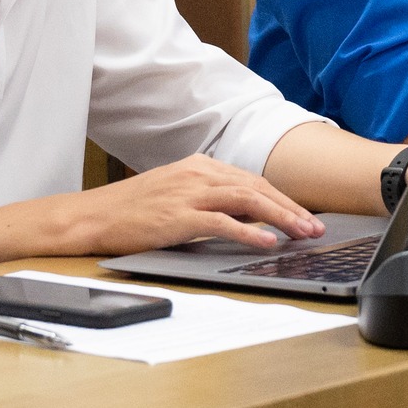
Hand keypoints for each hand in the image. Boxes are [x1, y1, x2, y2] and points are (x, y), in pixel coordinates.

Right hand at [63, 154, 326, 256]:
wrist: (92, 216)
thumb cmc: (132, 210)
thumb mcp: (175, 193)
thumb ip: (209, 199)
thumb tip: (245, 216)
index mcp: (200, 166)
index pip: (252, 180)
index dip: (282, 198)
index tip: (304, 215)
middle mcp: (198, 174)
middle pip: (256, 188)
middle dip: (290, 208)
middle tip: (315, 228)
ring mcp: (188, 193)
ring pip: (246, 200)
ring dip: (280, 217)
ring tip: (302, 233)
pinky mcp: (177, 216)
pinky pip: (221, 222)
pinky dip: (248, 231)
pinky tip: (267, 241)